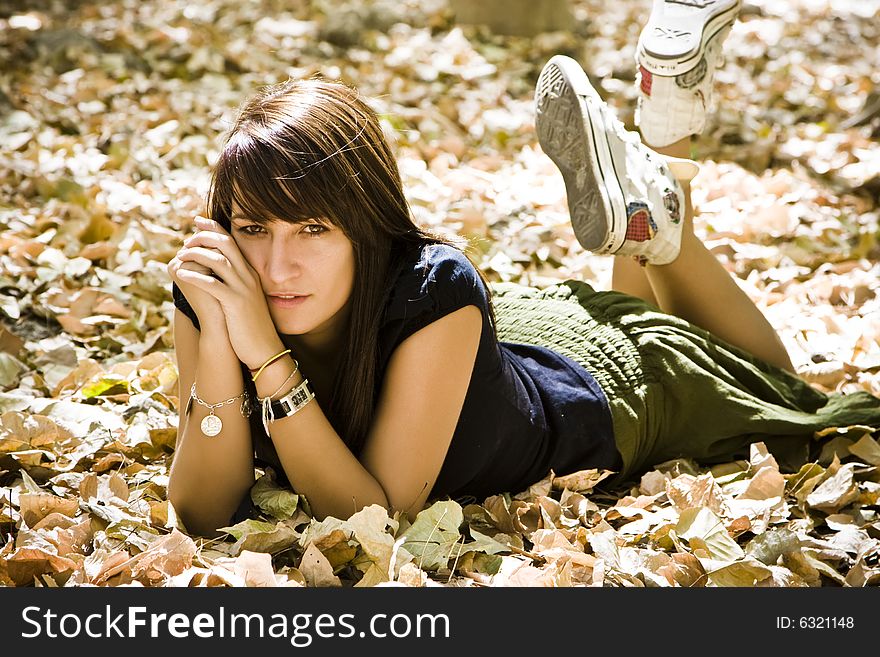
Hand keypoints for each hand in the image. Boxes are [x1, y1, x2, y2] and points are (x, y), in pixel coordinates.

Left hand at [171, 216, 284, 367]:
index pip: (233, 243)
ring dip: (196, 254)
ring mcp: (243, 289)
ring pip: (219, 261)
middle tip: (186, 236)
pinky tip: (181, 274)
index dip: (214, 228)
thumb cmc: (250, 327)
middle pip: (226, 245)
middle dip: (204, 236)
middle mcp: (248, 277)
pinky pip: (213, 284)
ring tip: (180, 256)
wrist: (264, 349)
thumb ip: (232, 284)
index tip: (197, 221)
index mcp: (250, 274)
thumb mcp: (244, 300)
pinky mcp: (236, 303)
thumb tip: (213, 274)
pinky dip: (195, 277)